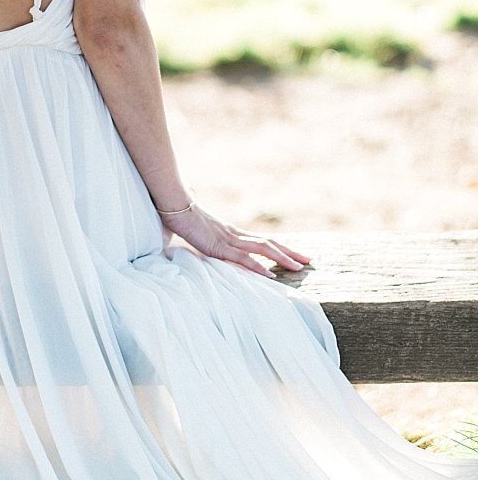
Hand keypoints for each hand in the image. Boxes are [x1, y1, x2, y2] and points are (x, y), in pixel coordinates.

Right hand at [160, 203, 310, 277]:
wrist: (171, 203)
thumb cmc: (178, 214)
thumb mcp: (191, 229)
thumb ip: (196, 233)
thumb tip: (189, 232)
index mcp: (229, 232)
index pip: (260, 241)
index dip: (278, 248)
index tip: (293, 254)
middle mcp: (233, 234)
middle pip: (269, 243)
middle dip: (290, 252)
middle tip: (309, 260)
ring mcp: (227, 240)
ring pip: (262, 249)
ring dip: (282, 258)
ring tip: (299, 267)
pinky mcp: (217, 246)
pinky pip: (242, 259)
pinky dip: (258, 267)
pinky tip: (270, 275)